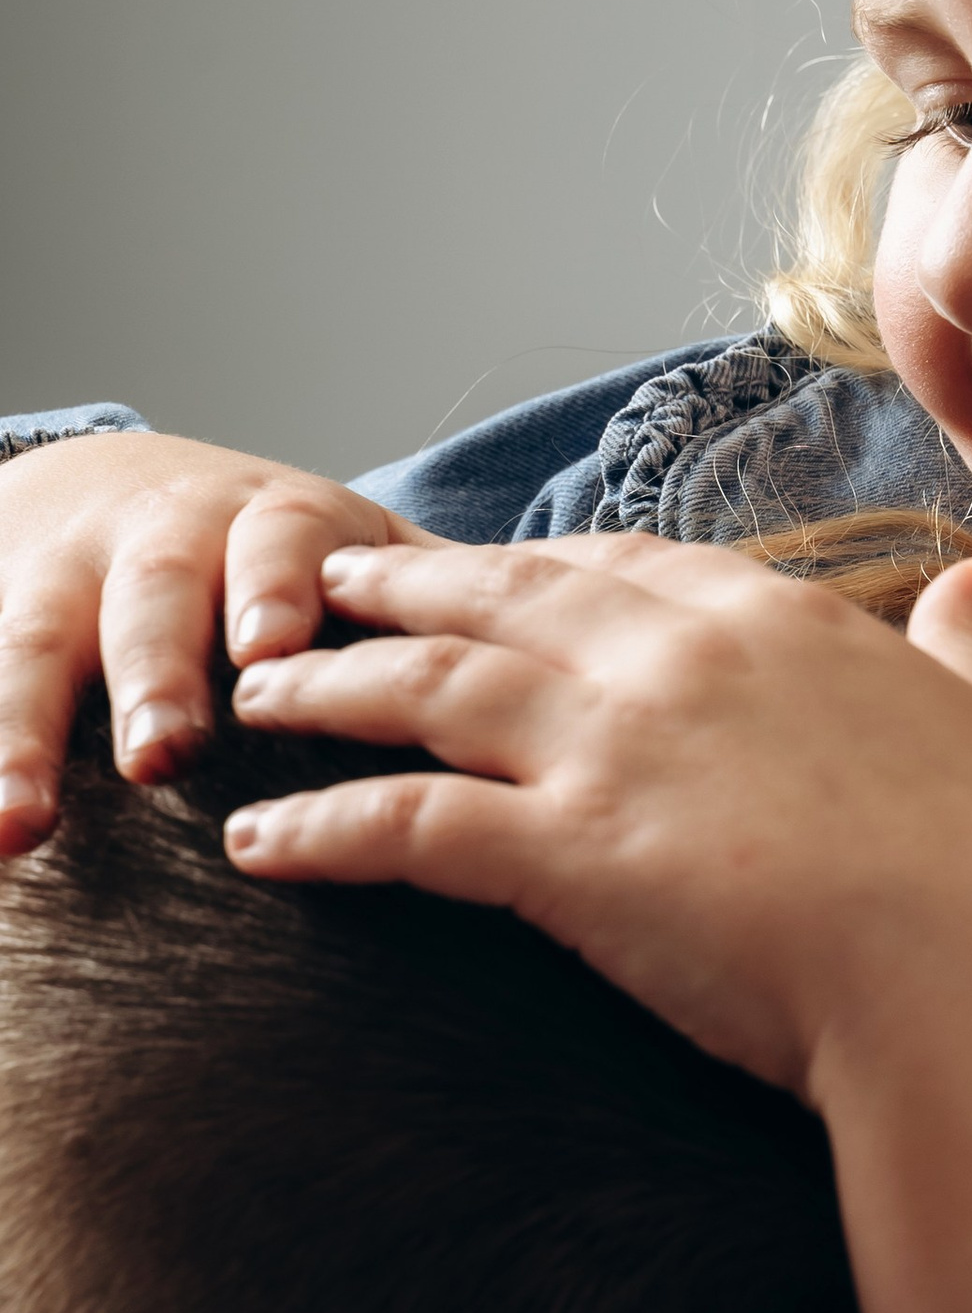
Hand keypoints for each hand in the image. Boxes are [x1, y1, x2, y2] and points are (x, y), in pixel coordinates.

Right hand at [0, 432, 432, 850]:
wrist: (104, 487)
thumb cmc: (269, 550)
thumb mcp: (350, 547)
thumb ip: (435, 593)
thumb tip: (575, 619)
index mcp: (273, 522)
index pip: (278, 537)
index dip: (273, 585)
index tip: (268, 648)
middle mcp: (161, 539)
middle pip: (153, 596)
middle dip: (153, 675)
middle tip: (161, 757)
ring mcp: (64, 580)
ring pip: (32, 647)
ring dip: (20, 733)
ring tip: (18, 825)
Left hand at [223, 537, 971, 1098]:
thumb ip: (963, 655)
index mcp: (775, 625)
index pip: (625, 569)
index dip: (538, 566)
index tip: (486, 567)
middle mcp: (676, 661)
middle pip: (502, 602)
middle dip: (402, 587)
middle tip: (329, 581)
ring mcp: (612, 749)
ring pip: (429, 691)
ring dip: (330, 688)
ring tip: (258, 693)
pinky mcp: (565, 853)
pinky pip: (404, 825)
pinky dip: (320, 827)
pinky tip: (259, 839)